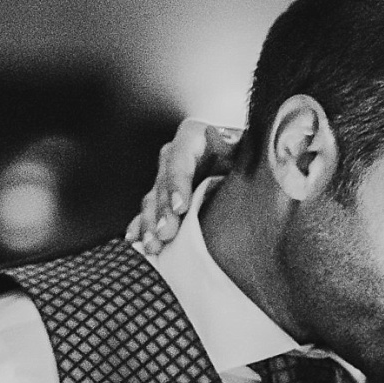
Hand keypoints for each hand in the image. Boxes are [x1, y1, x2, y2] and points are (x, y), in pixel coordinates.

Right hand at [124, 119, 242, 255]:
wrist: (246, 159)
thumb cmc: (248, 153)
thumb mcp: (247, 150)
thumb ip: (242, 156)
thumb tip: (247, 157)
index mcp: (193, 137)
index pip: (180, 159)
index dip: (178, 184)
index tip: (181, 207)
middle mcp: (175, 156)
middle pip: (163, 183)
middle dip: (163, 211)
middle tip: (166, 234)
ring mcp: (167, 177)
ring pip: (153, 199)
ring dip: (150, 223)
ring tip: (152, 245)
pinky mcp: (165, 197)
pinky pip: (150, 211)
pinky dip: (142, 225)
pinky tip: (136, 239)